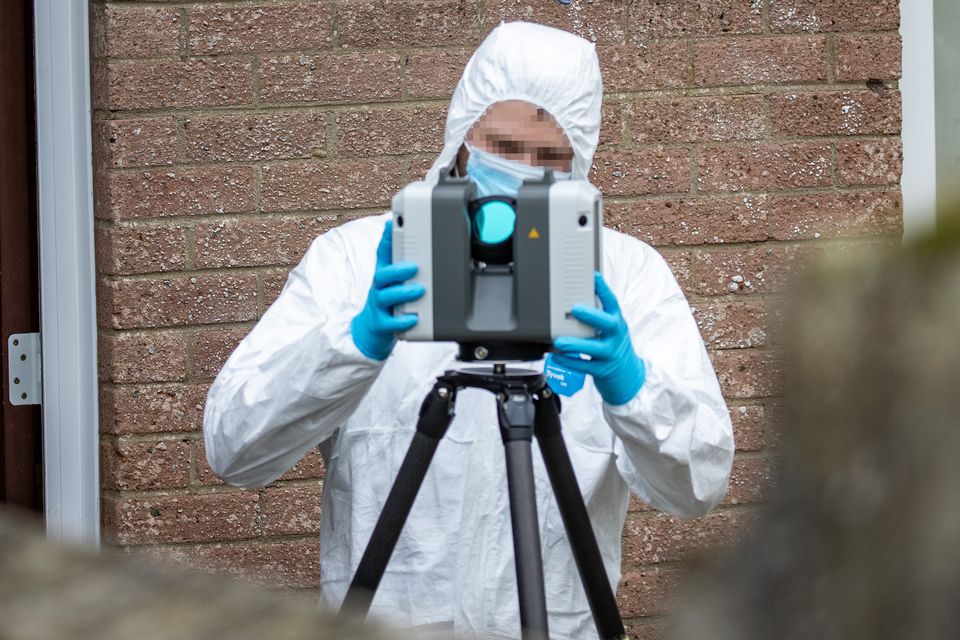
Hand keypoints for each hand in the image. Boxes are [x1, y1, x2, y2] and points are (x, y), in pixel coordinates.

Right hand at [350, 221, 425, 360]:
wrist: (371, 330)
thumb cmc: (388, 300)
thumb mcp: (392, 280)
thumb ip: (401, 261)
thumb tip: (412, 239)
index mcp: (383, 275)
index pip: (382, 254)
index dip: (385, 239)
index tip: (392, 223)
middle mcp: (378, 289)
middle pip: (382, 275)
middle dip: (398, 270)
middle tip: (415, 267)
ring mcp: (378, 306)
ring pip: (386, 297)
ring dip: (403, 293)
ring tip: (420, 290)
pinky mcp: (381, 324)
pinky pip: (390, 323)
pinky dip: (402, 320)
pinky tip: (414, 318)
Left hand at [552, 272, 645, 405]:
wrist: (628, 377)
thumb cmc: (613, 347)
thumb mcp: (611, 330)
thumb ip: (597, 317)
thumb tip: (574, 300)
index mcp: (617, 322)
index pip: (612, 302)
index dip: (603, 289)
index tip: (593, 276)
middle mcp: (616, 336)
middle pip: (607, 323)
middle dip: (591, 315)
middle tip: (575, 309)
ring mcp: (610, 354)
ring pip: (594, 348)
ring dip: (575, 344)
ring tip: (560, 341)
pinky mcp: (602, 370)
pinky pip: (584, 365)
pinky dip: (569, 361)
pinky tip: (557, 356)